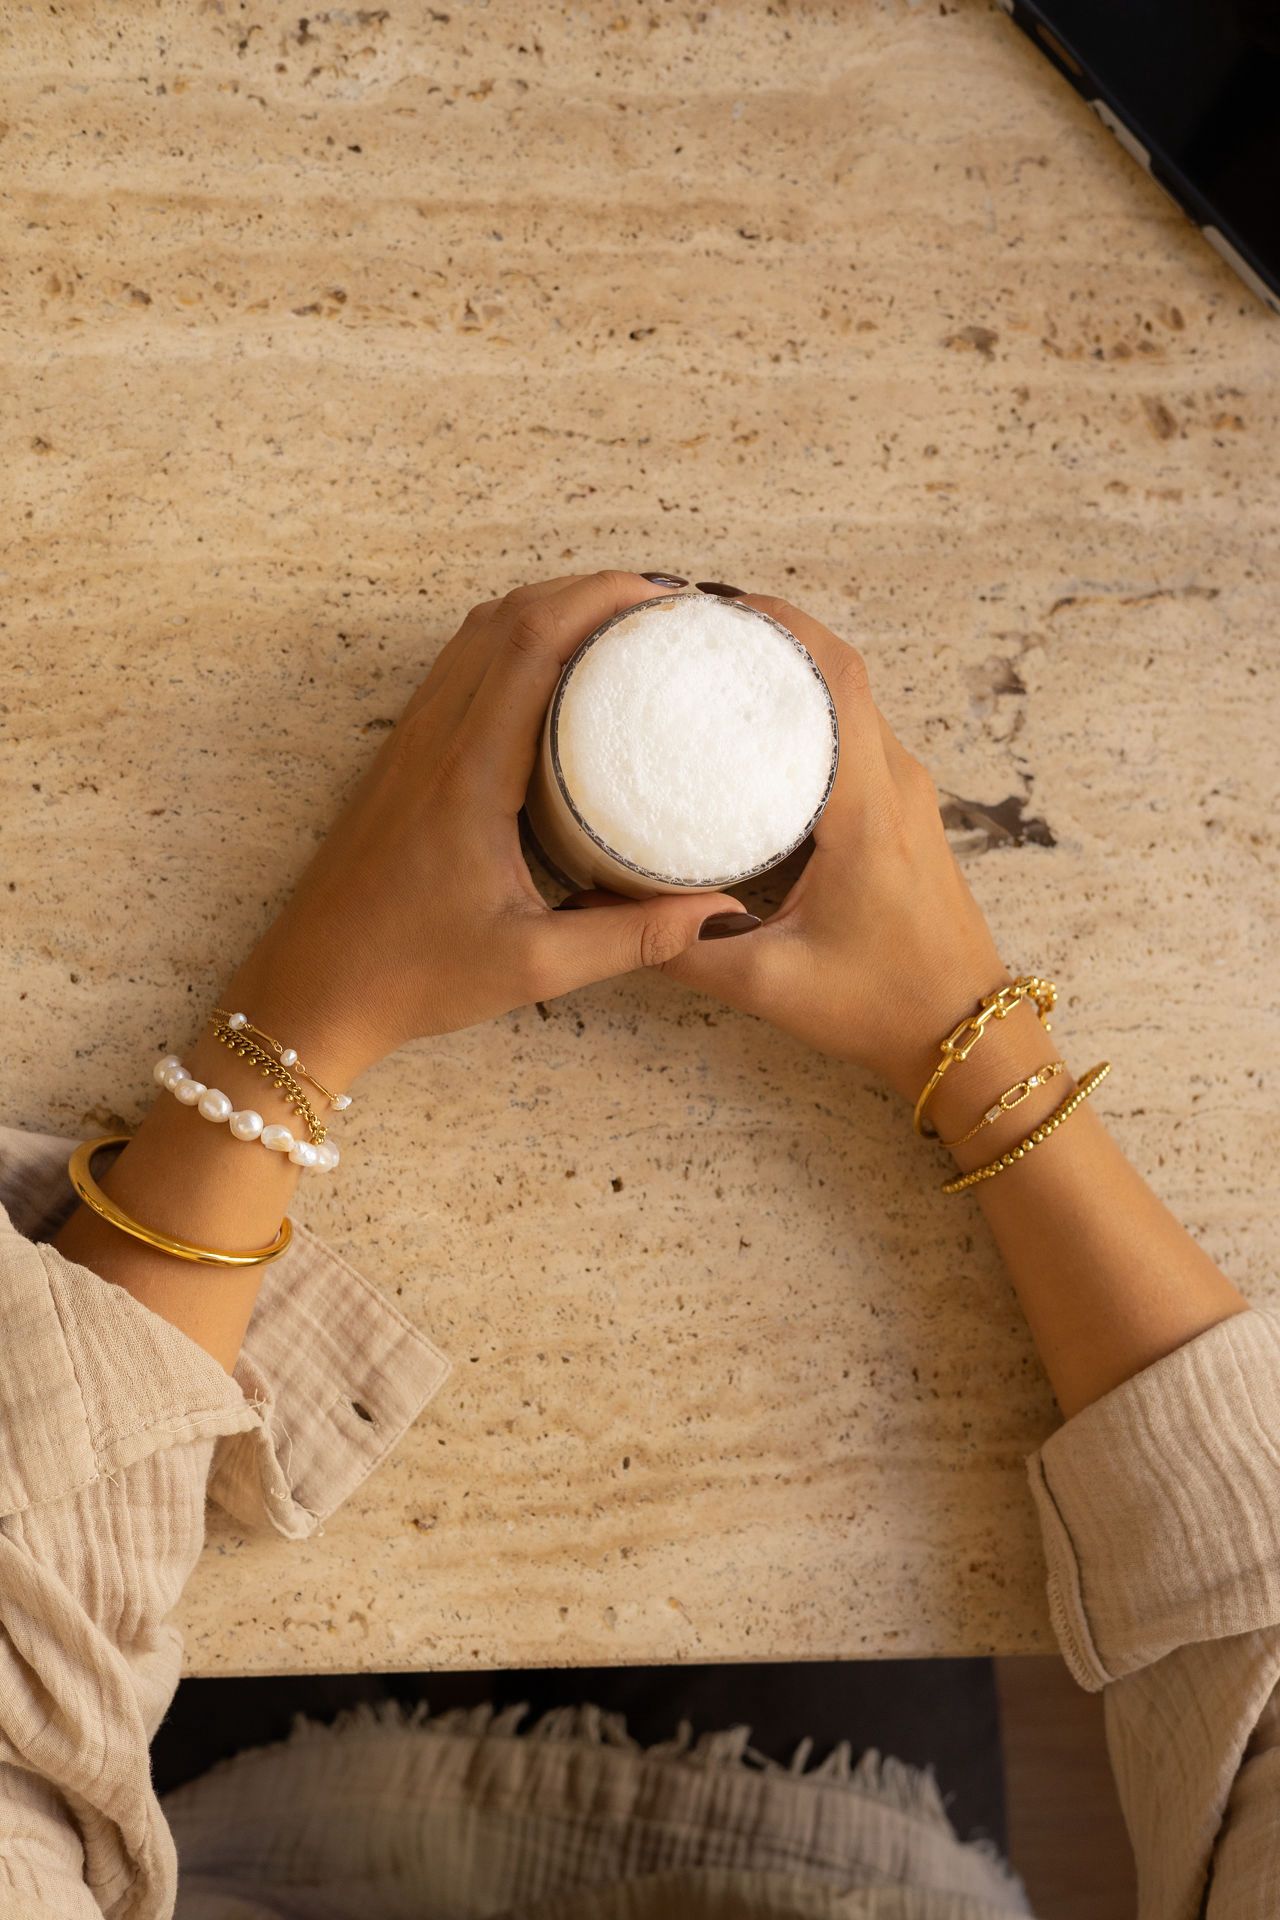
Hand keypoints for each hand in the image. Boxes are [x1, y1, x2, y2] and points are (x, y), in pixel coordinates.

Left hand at [231, 572, 760, 1084]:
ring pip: (476, 635)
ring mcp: (410, 743)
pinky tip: (553, 675)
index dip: (600, 600)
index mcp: (467, 774)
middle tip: (658, 609)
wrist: (310, 990)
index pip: (533, 643)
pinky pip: (457, 670)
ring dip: (545, 609)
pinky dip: (510, 644)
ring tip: (616, 627)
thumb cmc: (410, 977)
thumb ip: (629, 938)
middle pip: (508, 618)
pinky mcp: (401, 760)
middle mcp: (433, 740)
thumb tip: (712, 912)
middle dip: (585, 591)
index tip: (664, 601)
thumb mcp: (532, 966)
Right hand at [564, 594, 1010, 1104]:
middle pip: (839, 672)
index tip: (711, 609)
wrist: (966, 1035)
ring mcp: (905, 795)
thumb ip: (685, 950)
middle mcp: (895, 784)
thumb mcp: (771, 984)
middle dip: (769, 637)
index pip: (834, 677)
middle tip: (691, 635)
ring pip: (850, 700)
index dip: (777, 626)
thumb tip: (606, 913)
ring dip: (791, 674)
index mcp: (868, 806)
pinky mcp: (901, 814)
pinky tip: (754, 734)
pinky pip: (855, 736)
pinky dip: (808, 715)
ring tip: (714, 671)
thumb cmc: (884, 1006)